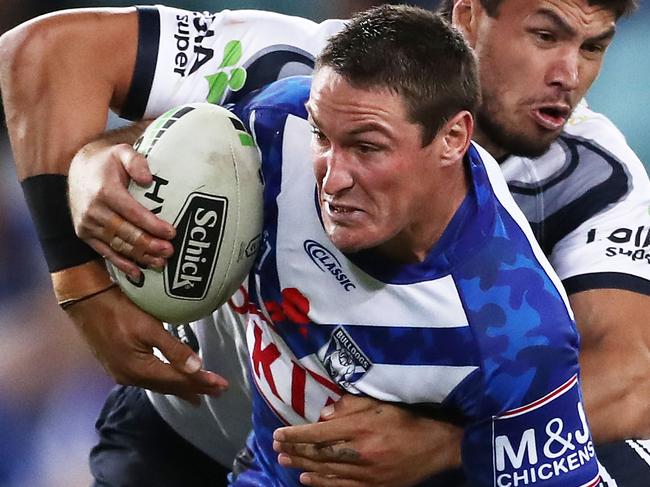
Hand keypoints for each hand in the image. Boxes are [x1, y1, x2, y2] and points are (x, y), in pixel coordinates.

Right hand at [66, 285, 227, 403]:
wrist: (85, 301)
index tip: (223, 385)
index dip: (202, 382)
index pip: (179, 380)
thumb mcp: (149, 327)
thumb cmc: (119, 310)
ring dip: (180, 387)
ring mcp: (122, 373)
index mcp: (140, 370)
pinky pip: (148, 378)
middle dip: (195, 389)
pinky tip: (169, 380)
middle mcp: (131, 377)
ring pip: (158, 384)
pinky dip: (165, 381)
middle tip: (217, 393)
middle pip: (169, 386)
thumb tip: (198, 368)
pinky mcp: (118, 365)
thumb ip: (174, 349)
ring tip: (197, 395)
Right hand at [68, 141, 174, 277]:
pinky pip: (105, 252)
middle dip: (150, 244)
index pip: (132, 212)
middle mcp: (93, 210)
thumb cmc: (108, 162)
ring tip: (161, 262)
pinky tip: (137, 273)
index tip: (172, 233)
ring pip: (117, 245)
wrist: (78, 169)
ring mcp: (87, 225)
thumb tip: (148, 178)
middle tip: (170, 251)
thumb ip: (136, 161)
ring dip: (140, 256)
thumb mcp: (122, 152)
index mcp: (105, 191)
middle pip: (126, 233)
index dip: (153, 225)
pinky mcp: (84, 234)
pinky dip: (121, 264)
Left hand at [272, 395, 462, 486]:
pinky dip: (323, 483)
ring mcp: (367, 473)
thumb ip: (351, 407)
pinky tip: (307, 479)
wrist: (436, 446)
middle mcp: (360, 452)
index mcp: (362, 428)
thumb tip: (323, 415)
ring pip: (327, 471)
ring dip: (303, 466)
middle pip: (319, 453)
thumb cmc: (407, 420)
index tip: (279, 434)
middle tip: (276, 448)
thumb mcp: (380, 404)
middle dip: (295, 450)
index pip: (320, 433)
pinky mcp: (374, 486)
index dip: (296, 435)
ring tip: (284, 461)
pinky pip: (342, 486)